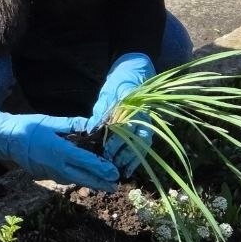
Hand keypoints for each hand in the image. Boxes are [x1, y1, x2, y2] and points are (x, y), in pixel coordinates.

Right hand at [0, 110, 117, 190]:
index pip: (85, 162)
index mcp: (59, 150)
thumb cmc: (29, 127)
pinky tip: (83, 176)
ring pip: (74, 179)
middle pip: (83, 177)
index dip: (101, 168)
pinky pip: (64, 178)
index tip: (114, 172)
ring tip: (103, 183)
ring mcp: (50, 173)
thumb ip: (73, 125)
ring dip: (89, 182)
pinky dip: (76, 178)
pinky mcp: (44, 175)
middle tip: (115, 187)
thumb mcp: (51, 121)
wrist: (6, 139)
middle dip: (100, 183)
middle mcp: (56, 165)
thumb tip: (92, 125)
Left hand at [83, 53, 154, 177]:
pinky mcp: (148, 123)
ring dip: (134, 159)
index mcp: (132, 104)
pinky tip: (130, 168)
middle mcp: (142, 113)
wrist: (136, 69)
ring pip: (143, 143)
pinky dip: (138, 156)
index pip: (124, 126)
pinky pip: (145, 142)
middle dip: (124, 154)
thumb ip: (101, 112)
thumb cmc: (119, 81)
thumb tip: (91, 129)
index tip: (106, 152)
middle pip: (136, 138)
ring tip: (123, 172)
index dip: (115, 141)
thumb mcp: (107, 94)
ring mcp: (147, 119)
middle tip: (112, 166)